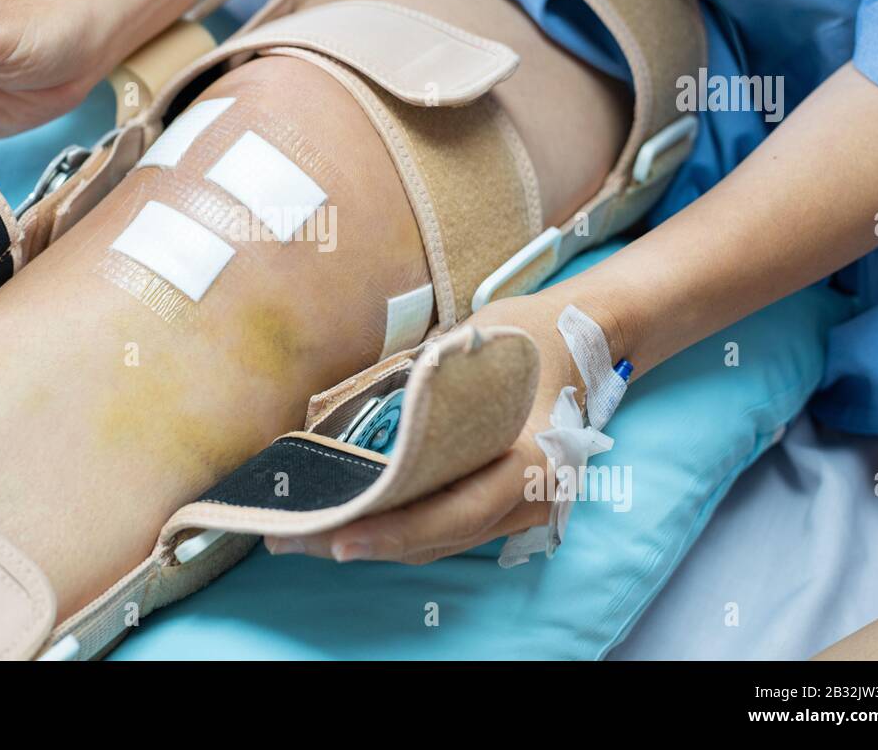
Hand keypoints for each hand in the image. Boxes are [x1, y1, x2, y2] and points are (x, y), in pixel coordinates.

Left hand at [264, 290, 610, 564]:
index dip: (394, 529)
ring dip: (372, 541)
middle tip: (290, 539)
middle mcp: (531, 498)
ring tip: (303, 536)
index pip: (454, 510)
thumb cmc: (528, 336)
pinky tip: (349, 522)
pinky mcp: (506, 508)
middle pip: (437, 537)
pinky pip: (446, 530)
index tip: (336, 536)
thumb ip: (421, 385)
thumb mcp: (474, 348)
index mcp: (531, 458)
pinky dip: (398, 530)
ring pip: (437, 542)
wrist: (587, 338)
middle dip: (361, 540)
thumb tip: (348, 409)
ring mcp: (523, 509)